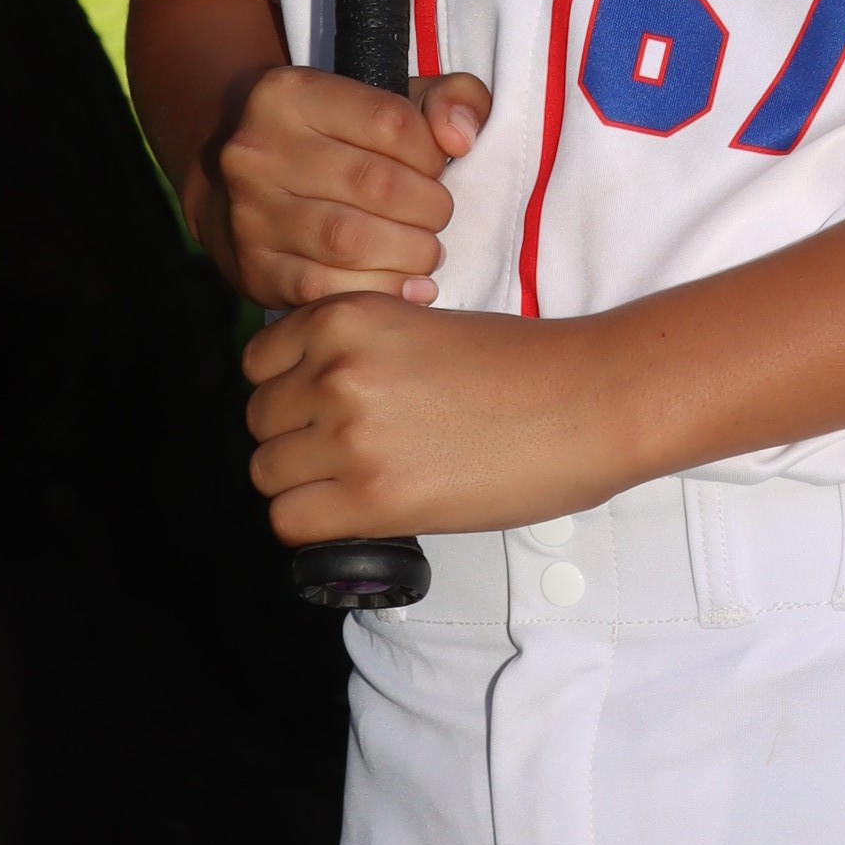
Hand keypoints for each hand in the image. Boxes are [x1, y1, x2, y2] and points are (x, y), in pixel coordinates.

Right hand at [210, 64, 489, 308]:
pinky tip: (406, 287)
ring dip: (409, 253)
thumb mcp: (393, 102)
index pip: (392, 122)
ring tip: (425, 251)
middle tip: (437, 217)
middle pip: (375, 184)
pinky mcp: (254, 269)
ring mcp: (250, 213)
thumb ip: (451, 97)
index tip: (434, 168)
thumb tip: (460, 137)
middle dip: (428, 208)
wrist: (250, 192)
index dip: (431, 153)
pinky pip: (326, 289)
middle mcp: (257, 150)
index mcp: (290, 94)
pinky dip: (380, 292)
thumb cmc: (342, 143)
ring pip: (350, 241)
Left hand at [244, 296, 641, 543]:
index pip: (257, 362)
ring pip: (266, 473)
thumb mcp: (417, 326)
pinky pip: (289, 523)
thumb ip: (354, 350)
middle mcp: (334, 369)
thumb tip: (303, 392)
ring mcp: (349, 433)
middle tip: (345, 455)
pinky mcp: (373, 496)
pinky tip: (356, 517)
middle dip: (293, 439)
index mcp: (345, 317)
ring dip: (303, 485)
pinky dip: (314, 527)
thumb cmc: (519, 367)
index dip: (285, 390)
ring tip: (356, 486)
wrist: (587, 401)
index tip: (317, 409)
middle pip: (257, 419)